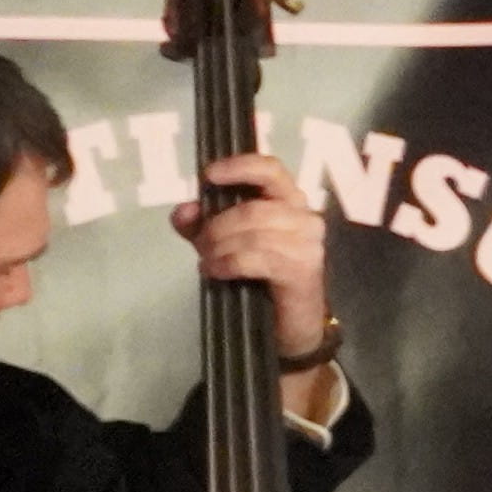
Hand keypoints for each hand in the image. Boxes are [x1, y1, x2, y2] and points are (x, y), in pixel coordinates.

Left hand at [175, 154, 333, 367]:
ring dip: (220, 247)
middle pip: (252, 208)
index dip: (240, 167)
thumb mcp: (223, 245)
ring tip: (207, 261)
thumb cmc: (262, 277)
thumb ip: (201, 225)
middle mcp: (305, 216)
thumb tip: (182, 210)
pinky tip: (216, 271)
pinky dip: (228, 263)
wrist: (290, 324)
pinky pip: (255, 258)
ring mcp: (308, 243)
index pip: (270, 169)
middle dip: (217, 226)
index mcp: (289, 200)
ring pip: (252, 233)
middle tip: (200, 244)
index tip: (208, 176)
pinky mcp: (303, 269)